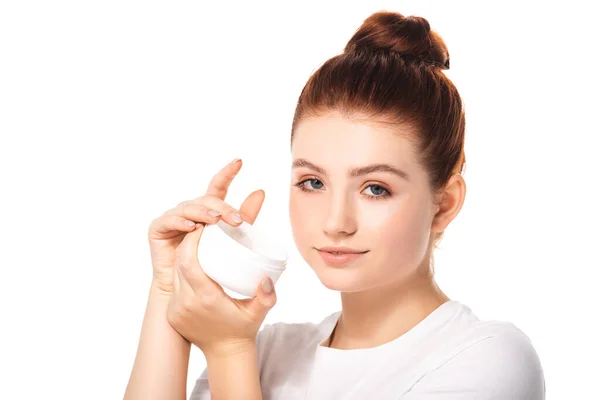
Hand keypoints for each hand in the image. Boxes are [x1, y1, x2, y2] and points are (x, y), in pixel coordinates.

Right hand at [147, 158, 264, 293]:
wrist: (185, 291)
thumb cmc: (208, 265)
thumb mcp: (231, 239)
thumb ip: (244, 216)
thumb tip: (260, 191)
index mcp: (208, 210)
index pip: (218, 187)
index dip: (227, 173)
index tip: (240, 162)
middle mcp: (190, 210)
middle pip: (206, 199)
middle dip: (222, 207)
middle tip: (238, 220)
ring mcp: (174, 217)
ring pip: (189, 207)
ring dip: (204, 212)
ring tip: (216, 221)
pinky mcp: (158, 229)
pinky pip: (168, 220)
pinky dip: (180, 222)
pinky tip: (192, 227)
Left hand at [166, 211, 276, 356]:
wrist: (225, 353)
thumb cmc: (243, 328)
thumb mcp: (258, 312)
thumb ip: (267, 296)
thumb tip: (266, 278)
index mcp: (205, 299)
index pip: (189, 262)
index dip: (191, 242)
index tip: (203, 228)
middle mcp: (186, 303)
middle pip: (179, 264)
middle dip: (187, 245)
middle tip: (202, 232)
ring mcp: (176, 309)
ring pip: (174, 273)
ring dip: (183, 257)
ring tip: (197, 244)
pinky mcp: (172, 313)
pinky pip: (174, 285)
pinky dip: (181, 271)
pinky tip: (191, 262)